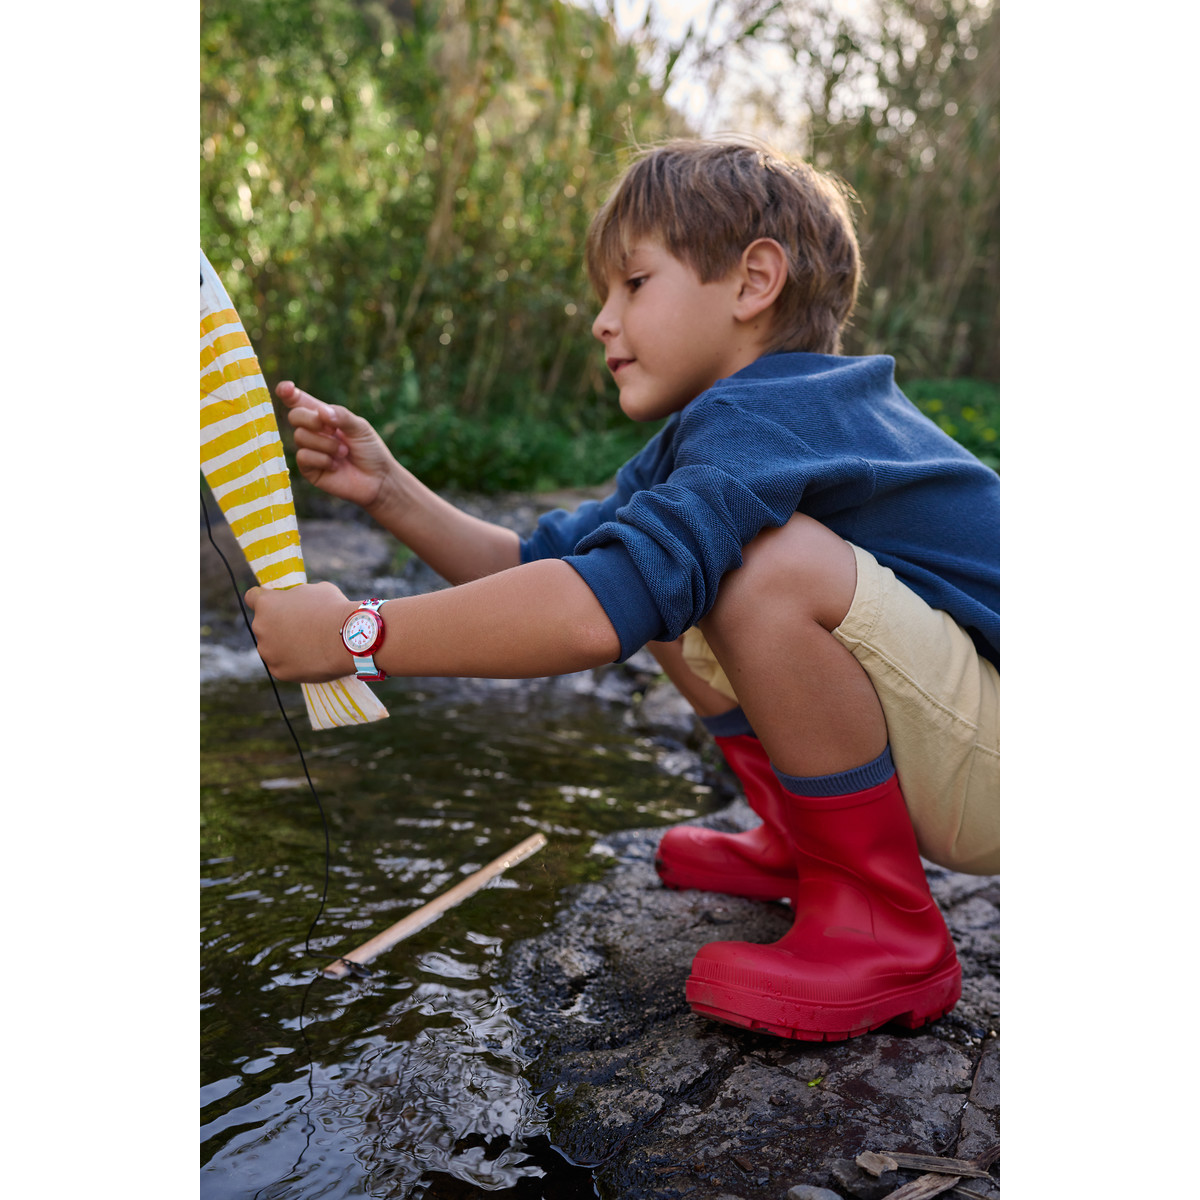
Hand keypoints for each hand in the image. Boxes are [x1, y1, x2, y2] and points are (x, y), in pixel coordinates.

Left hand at [244, 581, 356, 682]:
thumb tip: (299, 602)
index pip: (252, 597)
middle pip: (263, 625)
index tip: (276, 604)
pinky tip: (310, 658)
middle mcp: (260, 627)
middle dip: (278, 625)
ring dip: (283, 645)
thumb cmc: (334, 609)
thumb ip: (298, 596)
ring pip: (271, 647)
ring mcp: (268, 651)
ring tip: (309, 645)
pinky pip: (281, 665)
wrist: (348, 638)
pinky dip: (293, 663)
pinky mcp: (278, 671)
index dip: (266, 599)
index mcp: (266, 604)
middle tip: (302, 628)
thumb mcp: (315, 590)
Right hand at [276, 380, 396, 510]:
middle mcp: (313, 431)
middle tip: (333, 430)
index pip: (300, 401)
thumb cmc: (370, 450)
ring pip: (300, 436)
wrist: (378, 479)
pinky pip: (303, 457)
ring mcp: (310, 450)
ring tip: (344, 452)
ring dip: (326, 444)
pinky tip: (336, 465)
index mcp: (324, 417)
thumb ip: (342, 416)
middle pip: (295, 416)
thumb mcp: (360, 428)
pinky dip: (322, 459)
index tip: (287, 388)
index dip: (288, 393)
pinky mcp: (309, 469)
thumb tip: (321, 412)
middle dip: (311, 420)